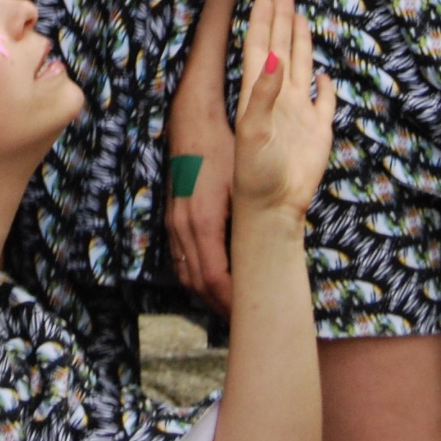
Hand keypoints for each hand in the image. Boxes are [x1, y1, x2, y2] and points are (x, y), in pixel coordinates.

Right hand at [167, 65, 238, 314]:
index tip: (253, 311)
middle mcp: (184, 229)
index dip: (234, 301)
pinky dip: (196, 277)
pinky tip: (212, 281)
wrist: (193, 121)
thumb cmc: (224, 149)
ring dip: (208, 294)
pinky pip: (181, 260)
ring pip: (187, 275)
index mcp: (203, 224)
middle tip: (246, 319)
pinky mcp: (171, 218)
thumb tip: (269, 258)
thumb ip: (248, 222)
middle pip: (199, 285)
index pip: (216, 280)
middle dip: (222, 305)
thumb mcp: (242, 185)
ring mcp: (174, 224)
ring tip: (232, 306)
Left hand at [229, 0, 334, 221]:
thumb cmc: (253, 171)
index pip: (260, 50)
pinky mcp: (318, 131)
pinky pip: (324, 102)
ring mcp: (299, 113)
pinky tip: (323, 74)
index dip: (262, 24)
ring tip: (300, 17)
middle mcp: (279, 98)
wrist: (273, 207)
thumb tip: (275, 56)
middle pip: (282, 51)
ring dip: (301, 43)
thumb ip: (263, 93)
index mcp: (258, 94)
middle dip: (282, 23)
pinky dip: (325, 87)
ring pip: (301, 68)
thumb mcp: (252, 129)